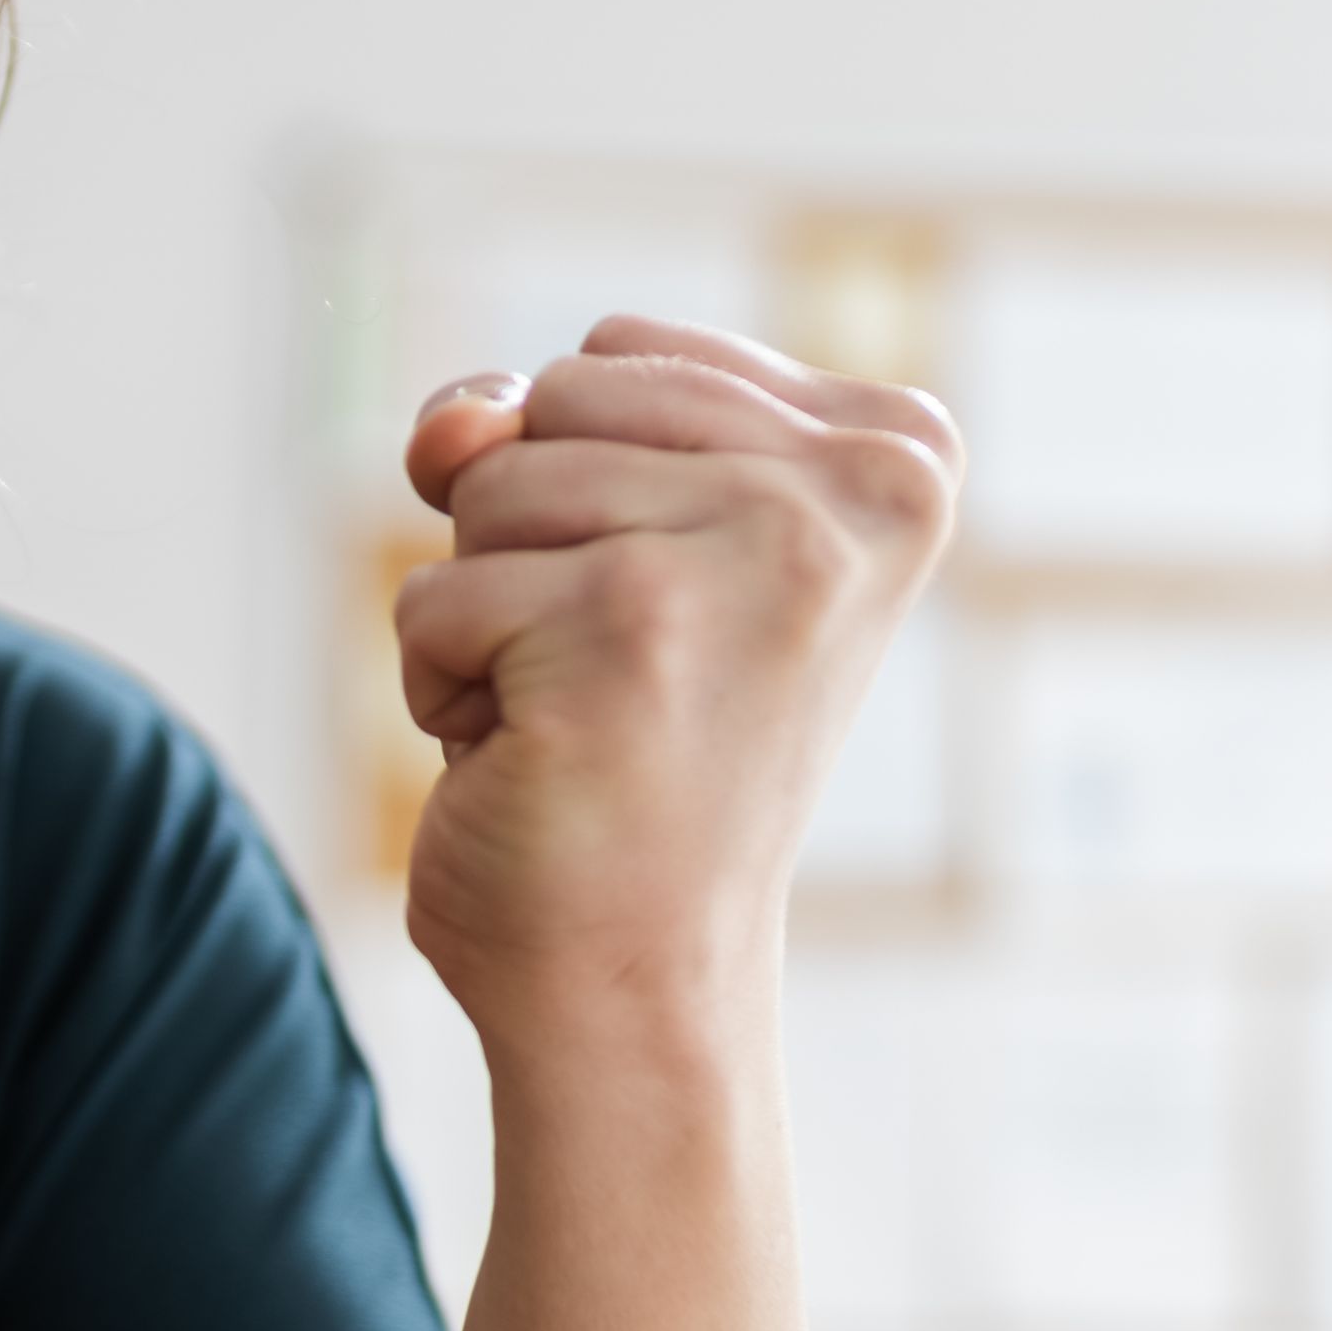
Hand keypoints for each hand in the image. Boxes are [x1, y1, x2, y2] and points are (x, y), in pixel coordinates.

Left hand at [391, 318, 952, 1059]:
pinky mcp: (631, 624)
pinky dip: (443, 693)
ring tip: (583, 717)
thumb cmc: (634, 763)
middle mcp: (856, 491)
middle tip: (623, 675)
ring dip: (487, 616)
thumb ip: (525, 429)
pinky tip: (541, 763)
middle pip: (556, 400)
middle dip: (530, 541)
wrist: (639, 980)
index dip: (585, 485)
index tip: (675, 615)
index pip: (620, 350)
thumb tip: (454, 425)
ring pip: (487, 488)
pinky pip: (431, 598)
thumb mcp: (604, 541)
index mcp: (899, 454)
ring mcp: (754, 552)